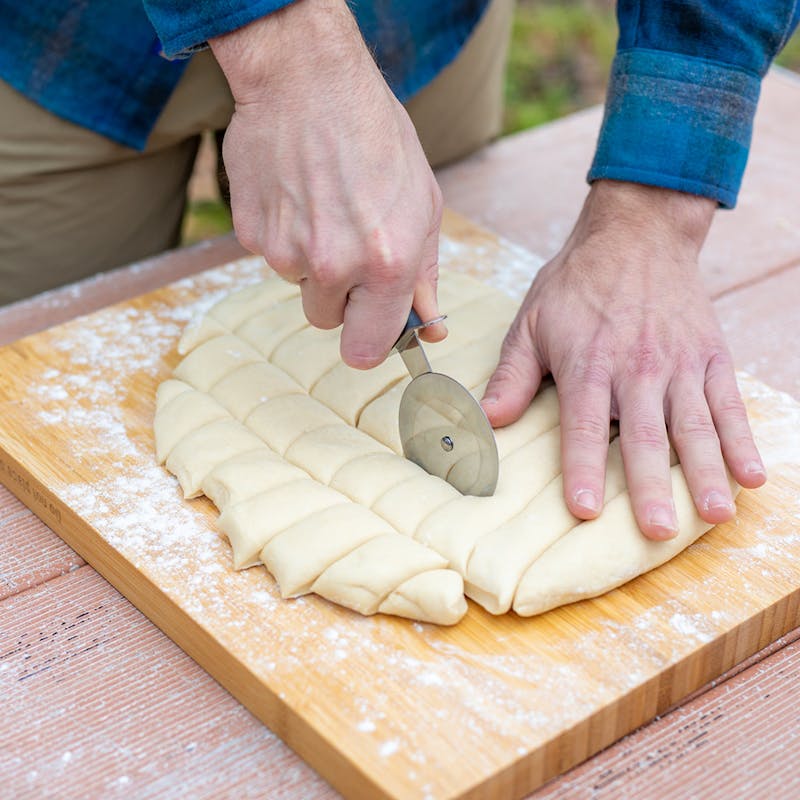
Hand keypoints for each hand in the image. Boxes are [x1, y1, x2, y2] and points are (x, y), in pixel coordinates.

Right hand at [209, 0, 444, 368]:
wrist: (308, 79)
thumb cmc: (377, 137)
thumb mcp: (423, 205)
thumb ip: (423, 276)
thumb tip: (427, 326)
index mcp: (387, 263)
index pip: (366, 350)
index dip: (368, 343)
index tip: (368, 330)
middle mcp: (335, 266)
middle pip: (327, 322)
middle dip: (340, 298)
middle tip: (350, 246)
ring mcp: (287, 252)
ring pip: (300, 286)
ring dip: (312, 263)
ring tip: (325, 207)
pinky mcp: (252, 234)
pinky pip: (272, 257)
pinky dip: (286, 236)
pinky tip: (299, 196)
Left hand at [482, 180, 765, 538]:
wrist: (637, 234)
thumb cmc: (576, 283)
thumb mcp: (531, 322)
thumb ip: (513, 375)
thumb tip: (488, 419)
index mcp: (588, 363)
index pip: (583, 426)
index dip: (583, 468)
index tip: (585, 509)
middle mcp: (637, 368)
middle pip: (645, 435)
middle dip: (652, 486)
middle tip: (657, 530)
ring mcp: (680, 363)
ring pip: (695, 426)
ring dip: (707, 472)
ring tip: (715, 514)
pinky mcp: (711, 356)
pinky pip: (729, 403)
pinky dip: (742, 439)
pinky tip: (753, 476)